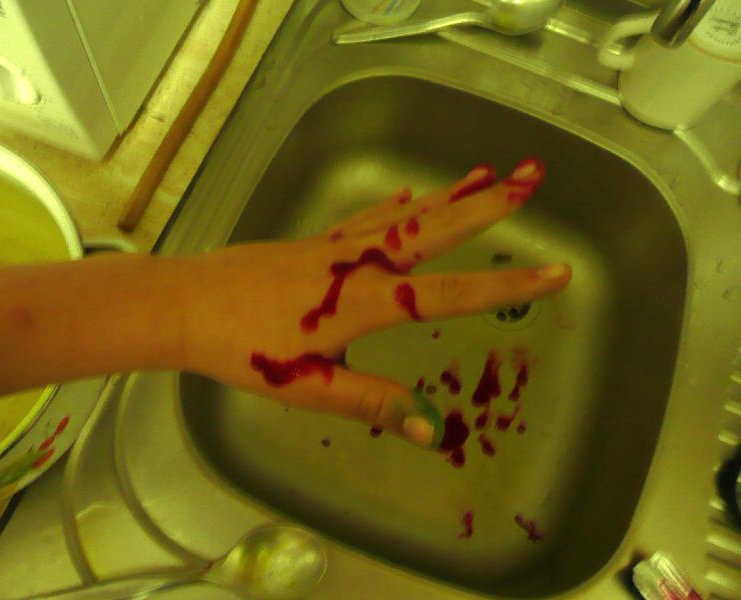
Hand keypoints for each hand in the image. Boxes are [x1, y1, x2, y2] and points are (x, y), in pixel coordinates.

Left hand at [179, 157, 570, 448]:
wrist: (187, 305)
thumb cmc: (246, 351)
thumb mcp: (311, 388)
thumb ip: (374, 403)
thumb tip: (435, 429)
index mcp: (366, 303)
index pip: (451, 294)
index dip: (507, 285)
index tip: (554, 271)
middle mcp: (360, 264)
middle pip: (436, 231)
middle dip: (489, 208)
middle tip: (532, 178)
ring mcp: (336, 247)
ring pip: (405, 216)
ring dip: (450, 195)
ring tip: (488, 173)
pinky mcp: (313, 243)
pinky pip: (363, 218)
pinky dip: (392, 205)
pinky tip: (408, 194)